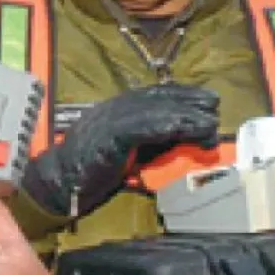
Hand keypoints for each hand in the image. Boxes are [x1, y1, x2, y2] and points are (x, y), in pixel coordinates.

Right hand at [23, 84, 219, 216]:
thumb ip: (151, 142)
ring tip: (209, 122)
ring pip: (155, 110)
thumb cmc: (92, 170)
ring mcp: (111, 118)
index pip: (156, 94)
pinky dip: (167, 126)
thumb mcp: (127, 150)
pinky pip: (143, 126)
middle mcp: (116, 107)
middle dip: (190, 100)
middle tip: (214, 105)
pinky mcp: (110, 135)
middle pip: (159, 97)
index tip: (207, 100)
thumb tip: (185, 139)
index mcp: (118, 108)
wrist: (59, 180)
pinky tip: (186, 129)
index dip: (183, 94)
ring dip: (186, 115)